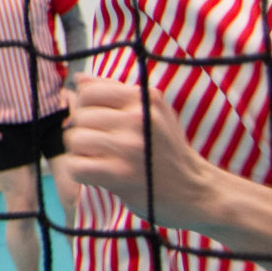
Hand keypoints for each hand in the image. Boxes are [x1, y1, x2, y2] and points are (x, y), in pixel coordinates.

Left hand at [64, 75, 225, 231]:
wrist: (196, 191)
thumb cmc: (168, 150)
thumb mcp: (152, 112)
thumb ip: (115, 92)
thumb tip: (78, 79)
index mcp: (143, 99)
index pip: (88, 92)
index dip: (83, 107)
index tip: (94, 122)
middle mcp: (136, 119)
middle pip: (79, 116)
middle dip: (81, 131)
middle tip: (97, 145)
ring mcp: (129, 147)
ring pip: (75, 140)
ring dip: (79, 153)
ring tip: (97, 159)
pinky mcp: (120, 174)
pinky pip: (76, 166)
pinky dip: (79, 172)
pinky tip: (95, 174)